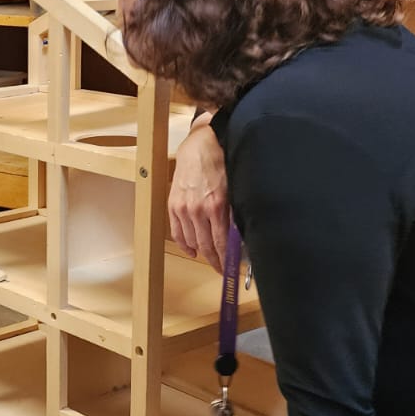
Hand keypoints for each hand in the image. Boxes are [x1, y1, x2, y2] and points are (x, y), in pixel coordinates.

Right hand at [169, 122, 228, 270]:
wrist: (200, 145)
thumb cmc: (220, 163)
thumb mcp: (235, 188)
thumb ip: (236, 213)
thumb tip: (241, 237)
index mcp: (217, 206)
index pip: (221, 243)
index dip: (226, 260)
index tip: (231, 269)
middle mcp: (198, 210)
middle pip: (206, 246)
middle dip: (215, 261)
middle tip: (222, 269)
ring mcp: (183, 208)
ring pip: (192, 241)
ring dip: (202, 252)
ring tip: (211, 258)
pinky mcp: (173, 204)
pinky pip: (177, 232)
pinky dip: (184, 244)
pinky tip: (192, 250)